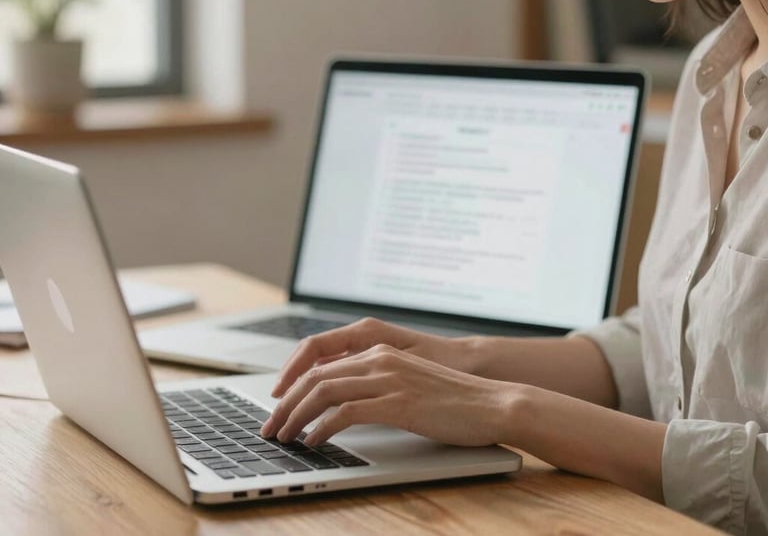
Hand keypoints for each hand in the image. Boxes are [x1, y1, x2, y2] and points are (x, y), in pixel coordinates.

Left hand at [261, 343, 521, 446]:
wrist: (492, 402)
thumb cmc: (454, 399)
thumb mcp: (409, 382)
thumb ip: (378, 383)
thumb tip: (345, 402)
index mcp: (380, 351)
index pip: (322, 361)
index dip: (293, 382)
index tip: (279, 403)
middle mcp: (379, 359)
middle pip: (316, 375)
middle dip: (286, 402)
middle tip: (269, 426)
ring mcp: (389, 379)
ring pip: (324, 390)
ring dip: (296, 415)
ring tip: (284, 436)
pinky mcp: (398, 403)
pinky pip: (346, 412)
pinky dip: (322, 428)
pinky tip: (314, 441)